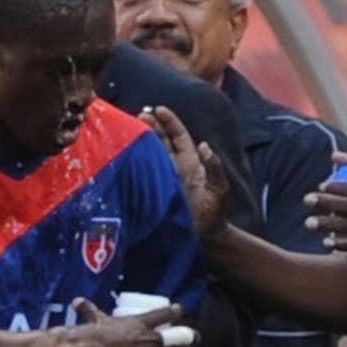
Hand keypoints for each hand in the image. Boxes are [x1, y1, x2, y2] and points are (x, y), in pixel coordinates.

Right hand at [70, 298, 204, 346]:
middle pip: (179, 338)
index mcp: (141, 323)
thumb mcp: (93, 316)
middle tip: (195, 342)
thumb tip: (76, 300)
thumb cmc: (93, 330)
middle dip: (189, 340)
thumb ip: (88, 308)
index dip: (174, 311)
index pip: (163, 313)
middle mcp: (150, 339)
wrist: (93, 346)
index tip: (182, 310)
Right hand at [140, 106, 228, 236]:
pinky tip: (126, 154)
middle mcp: (175, 167)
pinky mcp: (153, 191)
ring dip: (141, 140)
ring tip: (130, 128)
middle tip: (139, 115)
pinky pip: (143, 173)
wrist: (204, 238)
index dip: (169, 122)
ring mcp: (163, 178)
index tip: (159, 109)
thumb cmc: (214, 214)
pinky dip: (135, 162)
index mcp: (191, 163)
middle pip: (161, 141)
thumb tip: (205, 145)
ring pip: (151, 153)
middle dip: (151, 126)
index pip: (179, 136)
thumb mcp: (219, 189)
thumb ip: (214, 168)